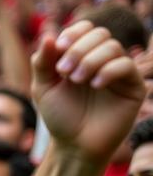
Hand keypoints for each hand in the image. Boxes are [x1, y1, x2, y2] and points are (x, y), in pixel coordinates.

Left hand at [33, 20, 143, 159]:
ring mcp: (119, 72)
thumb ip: (42, 62)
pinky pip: (126, 65)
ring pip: (113, 47)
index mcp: (82, 57)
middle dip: (79, 48)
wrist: (74, 146)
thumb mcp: (44, 88)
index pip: (86, 29)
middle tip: (64, 71)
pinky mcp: (133, 86)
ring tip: (77, 80)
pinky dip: (108, 70)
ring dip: (91, 60)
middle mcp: (102, 61)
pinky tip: (95, 84)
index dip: (73, 33)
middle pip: (100, 34)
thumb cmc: (60, 117)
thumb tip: (47, 34)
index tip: (58, 49)